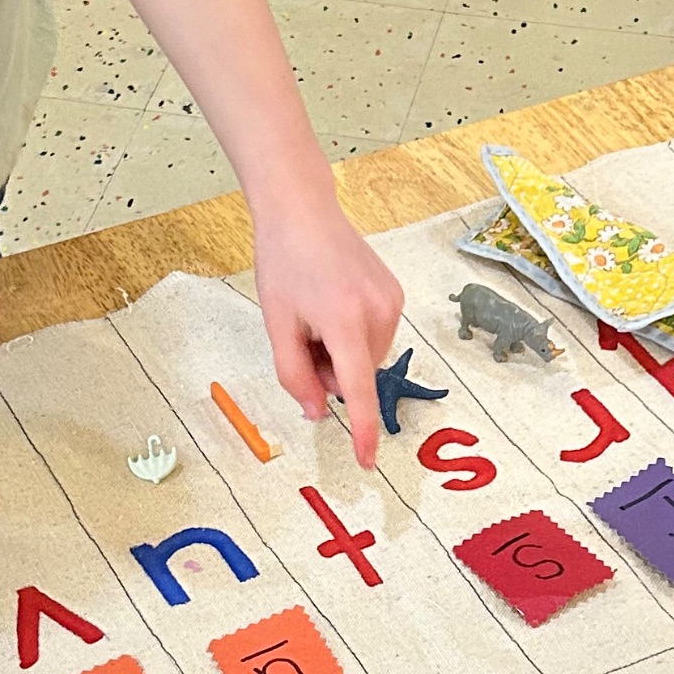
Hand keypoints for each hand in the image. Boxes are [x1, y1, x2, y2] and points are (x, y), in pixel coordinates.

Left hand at [252, 197, 404, 470]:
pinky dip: (353, 335)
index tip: (367, 461)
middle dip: (329, 370)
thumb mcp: (277, 324)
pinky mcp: (395, 295)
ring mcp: (392, 302)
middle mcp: (378, 312)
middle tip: (303, 334)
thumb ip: (294, 375)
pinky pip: (374, 337)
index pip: (358, 389)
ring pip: (365, 358)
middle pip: (356, 374)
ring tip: (318, 313)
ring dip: (340, 352)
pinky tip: (334, 304)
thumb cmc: (284, 264)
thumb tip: (318, 413)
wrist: (303, 212)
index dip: (363, 429)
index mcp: (344, 321)